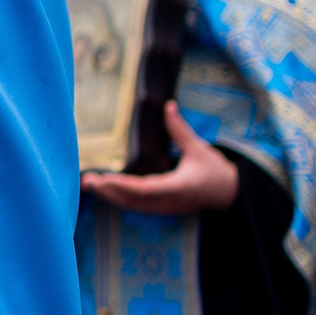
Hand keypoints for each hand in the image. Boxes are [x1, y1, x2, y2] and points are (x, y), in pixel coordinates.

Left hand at [79, 103, 240, 215]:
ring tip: (88, 184)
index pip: (147, 189)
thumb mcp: (199, 148)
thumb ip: (180, 129)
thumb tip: (169, 105)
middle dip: (109, 191)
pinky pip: (136, 206)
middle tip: (87, 181)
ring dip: (110, 196)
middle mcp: (169, 201)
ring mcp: (164, 207)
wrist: (228, 193)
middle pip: (134, 200)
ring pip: (132, 205)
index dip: (125, 186)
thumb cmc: (214, 169)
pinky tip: (104, 189)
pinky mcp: (161, 208)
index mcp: (179, 186)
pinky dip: (119, 198)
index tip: (106, 179)